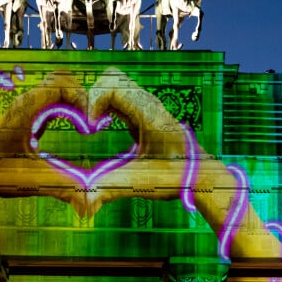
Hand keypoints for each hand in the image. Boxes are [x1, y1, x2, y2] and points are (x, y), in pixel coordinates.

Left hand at [0, 69, 97, 215]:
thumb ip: (63, 187)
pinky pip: (51, 100)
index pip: (62, 83)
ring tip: (85, 125)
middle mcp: (26, 102)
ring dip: (74, 101)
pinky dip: (66, 107)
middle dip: (81, 96)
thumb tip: (89, 203)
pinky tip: (74, 127)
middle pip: (62, 79)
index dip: (82, 99)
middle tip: (90, 122)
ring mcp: (25, 107)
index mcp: (27, 109)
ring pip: (57, 87)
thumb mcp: (33, 180)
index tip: (88, 125)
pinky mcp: (26, 116)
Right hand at [84, 67, 281, 260]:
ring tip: (92, 126)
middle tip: (88, 123)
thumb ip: (109, 189)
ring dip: (96, 100)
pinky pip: (116, 96)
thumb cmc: (174, 179)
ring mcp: (145, 105)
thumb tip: (83, 204)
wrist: (198, 176)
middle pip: (110, 77)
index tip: (90, 127)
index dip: (93, 100)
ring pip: (113, 83)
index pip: (112, 84)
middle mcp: (146, 103)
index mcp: (148, 113)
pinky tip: (100, 127)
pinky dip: (102, 105)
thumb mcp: (139, 184)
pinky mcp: (141, 111)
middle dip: (92, 96)